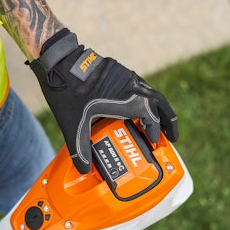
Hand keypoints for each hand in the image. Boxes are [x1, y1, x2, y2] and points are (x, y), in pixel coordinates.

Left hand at [29, 29, 178, 173]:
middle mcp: (132, 86)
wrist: (59, 60)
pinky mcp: (119, 71)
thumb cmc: (67, 90)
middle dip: (168, 120)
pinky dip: (145, 100)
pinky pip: (140, 87)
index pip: (151, 118)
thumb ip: (80, 148)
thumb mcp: (73, 123)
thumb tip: (84, 169)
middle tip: (170, 136)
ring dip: (158, 109)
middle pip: (160, 103)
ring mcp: (127, 76)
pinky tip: (136, 108)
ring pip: (151, 93)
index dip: (154, 132)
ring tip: (157, 123)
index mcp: (127, 99)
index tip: (154, 143)